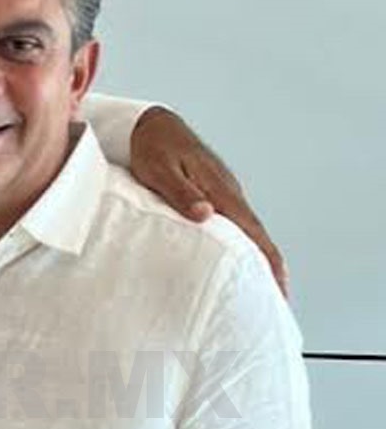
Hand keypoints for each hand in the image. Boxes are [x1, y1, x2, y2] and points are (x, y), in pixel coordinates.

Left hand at [130, 107, 286, 295]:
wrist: (149, 124)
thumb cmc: (151, 148)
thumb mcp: (160, 171)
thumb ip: (181, 193)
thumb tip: (206, 215)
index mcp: (220, 190)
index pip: (253, 232)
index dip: (269, 262)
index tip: (280, 289)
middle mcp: (227, 193)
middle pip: (257, 237)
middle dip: (269, 270)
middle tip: (275, 303)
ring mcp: (222, 194)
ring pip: (245, 233)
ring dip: (255, 260)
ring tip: (258, 292)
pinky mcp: (211, 195)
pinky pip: (232, 225)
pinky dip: (239, 246)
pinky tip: (234, 263)